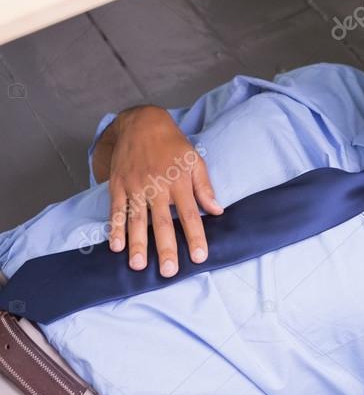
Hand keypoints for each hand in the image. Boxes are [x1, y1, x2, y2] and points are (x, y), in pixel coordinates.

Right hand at [103, 106, 223, 276]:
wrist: (141, 123)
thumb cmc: (172, 145)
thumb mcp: (194, 160)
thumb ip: (205, 187)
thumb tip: (217, 210)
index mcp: (178, 181)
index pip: (190, 213)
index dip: (195, 236)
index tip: (200, 257)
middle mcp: (156, 186)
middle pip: (162, 221)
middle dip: (165, 247)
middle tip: (169, 271)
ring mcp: (135, 186)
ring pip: (136, 219)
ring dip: (137, 243)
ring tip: (138, 265)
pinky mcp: (118, 185)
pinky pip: (116, 210)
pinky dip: (114, 228)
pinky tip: (115, 246)